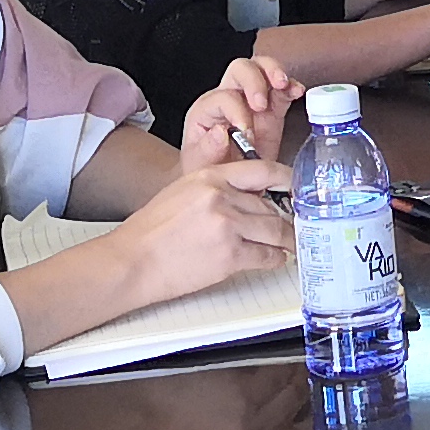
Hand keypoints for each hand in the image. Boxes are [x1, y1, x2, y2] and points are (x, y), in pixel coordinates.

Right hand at [109, 158, 297, 310]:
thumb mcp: (181, 192)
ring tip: (288, 245)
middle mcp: (221, 197)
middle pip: (270, 206)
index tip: (296, 186)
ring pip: (274, 230)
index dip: (286, 178)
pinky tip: (274, 259)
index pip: (261, 169)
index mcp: (208, 177)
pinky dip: (274, 259)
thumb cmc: (150, 232)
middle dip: (283, 219)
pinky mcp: (230, 255)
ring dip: (285, 241)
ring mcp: (227, 226)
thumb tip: (247, 197)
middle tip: (291, 227)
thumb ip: (215, 190)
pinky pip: (266, 255)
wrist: (132, 261)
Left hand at [179, 52, 295, 169]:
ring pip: (261, 69)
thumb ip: (208, 149)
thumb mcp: (201, 166)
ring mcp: (252, 101)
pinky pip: (282, 89)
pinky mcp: (272, 110)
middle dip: (254, 81)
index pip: (223, 97)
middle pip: (240, 70)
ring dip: (274, 72)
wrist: (225, 185)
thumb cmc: (209, 172)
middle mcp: (229, 98)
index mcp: (207, 110)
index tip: (246, 133)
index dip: (236, 112)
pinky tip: (296, 92)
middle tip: (261, 104)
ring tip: (283, 84)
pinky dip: (291, 86)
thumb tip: (220, 131)